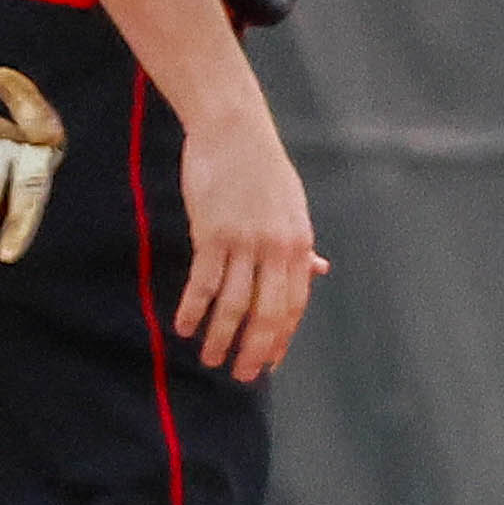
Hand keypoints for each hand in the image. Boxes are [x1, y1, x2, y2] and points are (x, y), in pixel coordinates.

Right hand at [171, 106, 325, 378]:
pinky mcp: (212, 232)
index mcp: (299, 246)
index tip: (269, 365)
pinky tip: (183, 327)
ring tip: (209, 358)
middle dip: (254, 351)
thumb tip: (320, 271)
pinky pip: (204, 282)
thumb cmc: (263, 168)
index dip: (281, 340)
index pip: (293, 307)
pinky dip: (193, 309)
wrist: (234, 128)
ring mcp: (245, 242)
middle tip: (241, 376)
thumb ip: (301, 245)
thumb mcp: (292, 208)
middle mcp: (276, 249)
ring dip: (220, 336)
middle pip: (267, 314)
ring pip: (234, 304)